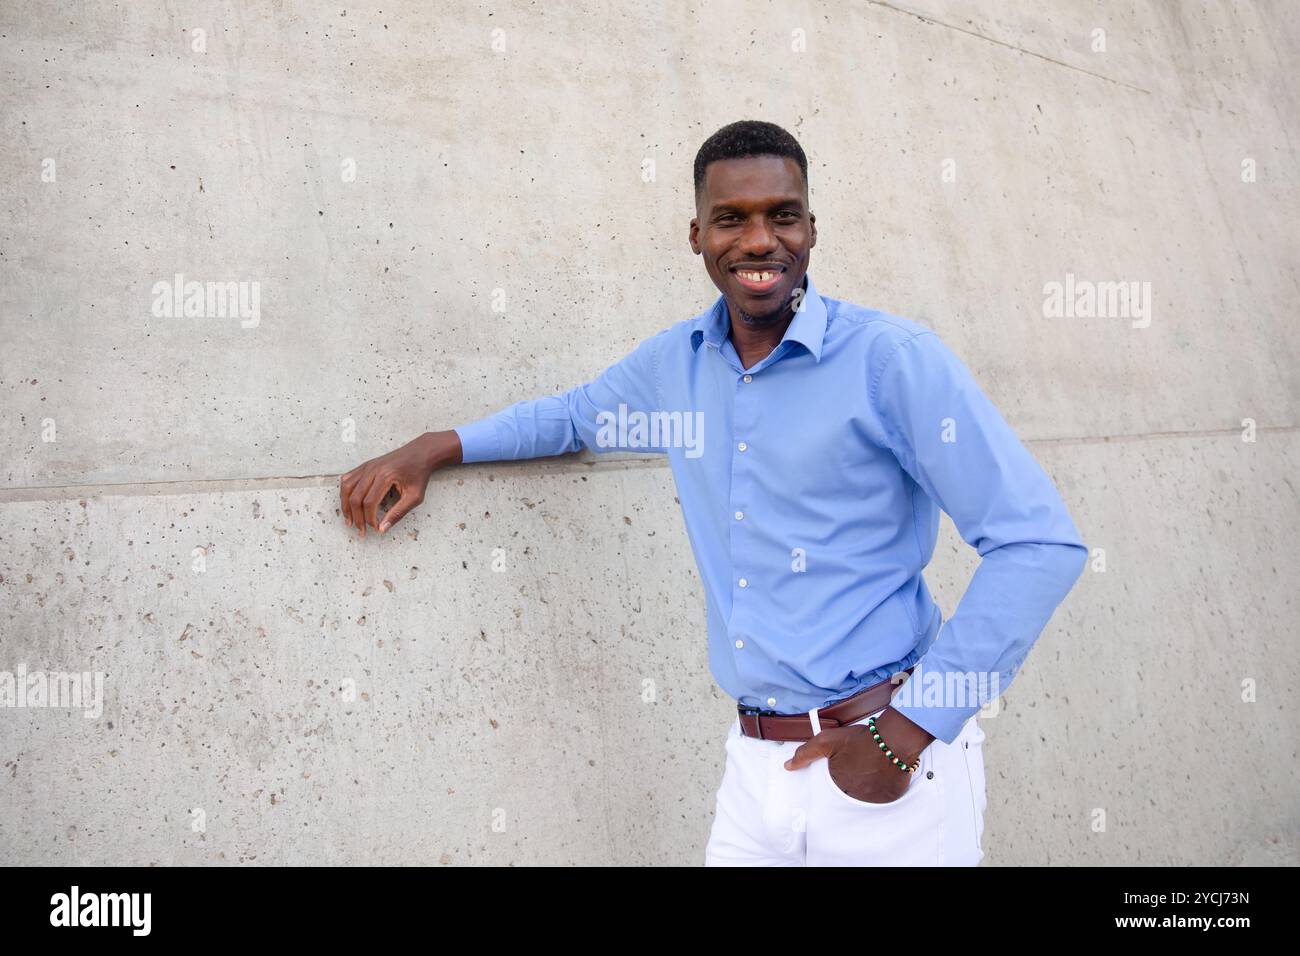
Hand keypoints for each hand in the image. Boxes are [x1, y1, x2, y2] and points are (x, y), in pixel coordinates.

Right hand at [339, 430, 460, 536]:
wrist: (420, 453)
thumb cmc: (419, 474)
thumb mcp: (415, 496)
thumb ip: (398, 513)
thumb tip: (382, 529)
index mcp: (385, 476)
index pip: (369, 502)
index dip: (369, 519)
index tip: (375, 528)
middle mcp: (372, 469)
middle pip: (355, 497)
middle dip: (356, 517)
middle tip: (361, 530)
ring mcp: (367, 466)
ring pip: (347, 488)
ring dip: (346, 506)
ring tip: (349, 520)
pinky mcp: (365, 465)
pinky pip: (348, 479)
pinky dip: (345, 492)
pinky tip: (348, 503)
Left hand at [783, 707, 932, 802]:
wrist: (893, 738)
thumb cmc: (861, 739)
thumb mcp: (827, 740)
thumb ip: (806, 753)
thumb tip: (788, 766)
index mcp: (839, 786)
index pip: (836, 782)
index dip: (842, 768)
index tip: (850, 761)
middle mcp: (856, 796)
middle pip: (851, 787)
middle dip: (855, 774)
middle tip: (862, 759)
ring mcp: (875, 798)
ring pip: (868, 791)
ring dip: (869, 780)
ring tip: (873, 763)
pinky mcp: (891, 796)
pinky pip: (885, 793)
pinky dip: (884, 783)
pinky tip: (884, 769)